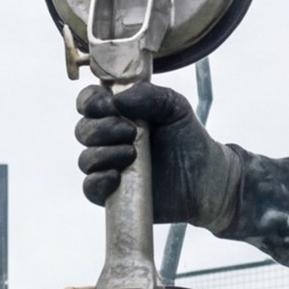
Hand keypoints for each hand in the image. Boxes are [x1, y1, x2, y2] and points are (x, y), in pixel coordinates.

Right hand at [72, 81, 238, 232]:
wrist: (205, 178)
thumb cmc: (187, 139)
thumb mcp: (175, 107)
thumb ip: (150, 95)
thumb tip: (118, 100)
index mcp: (117, 113)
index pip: (88, 102)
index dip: (91, 102)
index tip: (110, 105)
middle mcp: (108, 140)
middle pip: (83, 131)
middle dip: (103, 129)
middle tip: (131, 132)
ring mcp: (108, 167)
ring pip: (85, 160)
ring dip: (105, 154)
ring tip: (132, 155)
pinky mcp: (112, 194)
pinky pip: (89, 188)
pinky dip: (98, 181)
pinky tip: (116, 177)